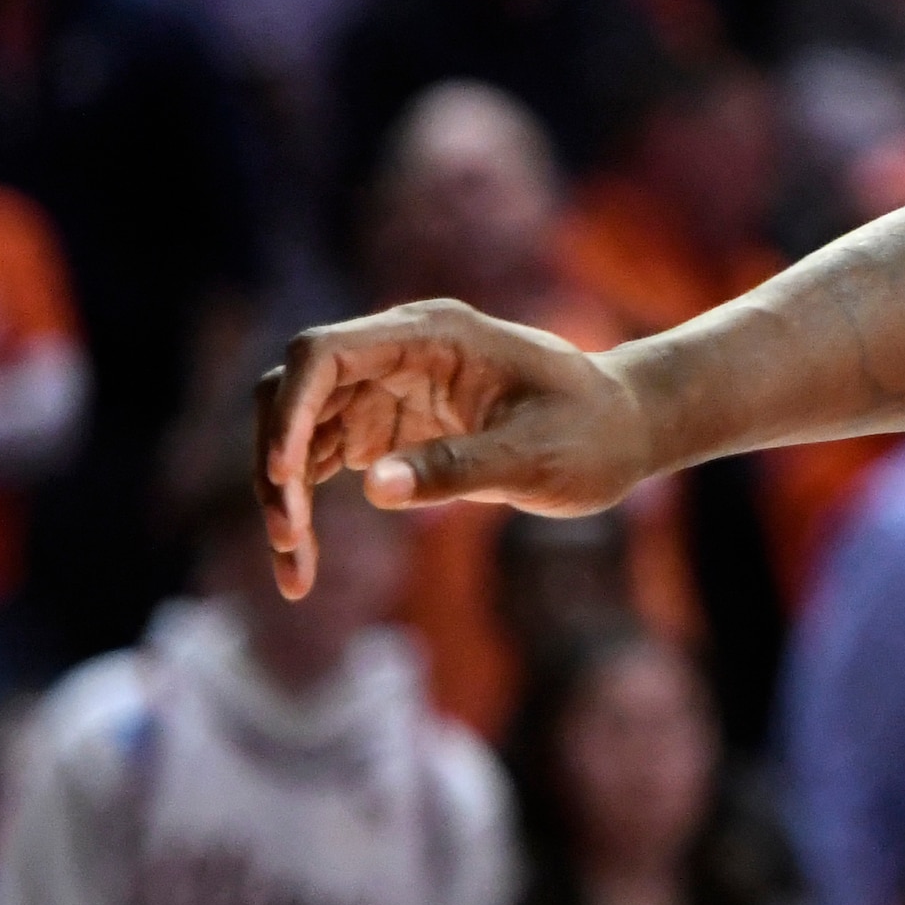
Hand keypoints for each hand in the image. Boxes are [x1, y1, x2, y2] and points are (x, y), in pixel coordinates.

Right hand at [255, 301, 658, 598]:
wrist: (625, 431)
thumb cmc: (594, 432)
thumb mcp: (537, 455)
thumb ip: (460, 467)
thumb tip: (376, 487)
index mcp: (432, 334)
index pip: (325, 354)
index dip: (291, 410)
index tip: (283, 474)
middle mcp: (397, 353)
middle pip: (296, 394)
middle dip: (279, 462)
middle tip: (290, 537)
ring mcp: (386, 390)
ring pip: (298, 433)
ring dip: (283, 495)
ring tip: (294, 570)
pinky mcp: (387, 429)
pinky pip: (321, 463)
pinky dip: (304, 507)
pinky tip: (301, 568)